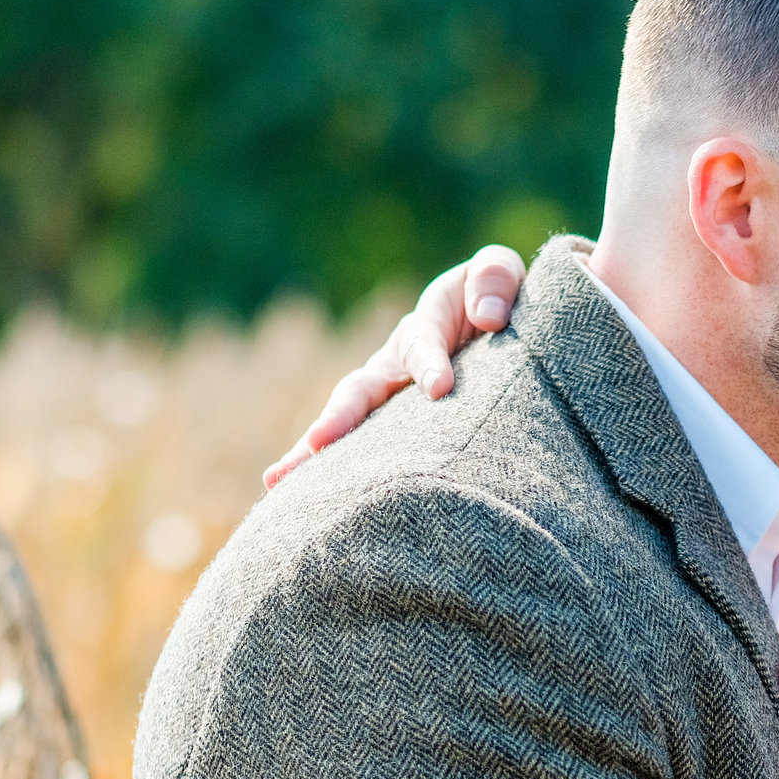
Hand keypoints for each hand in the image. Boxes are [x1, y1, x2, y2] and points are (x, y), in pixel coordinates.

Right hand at [262, 243, 527, 488]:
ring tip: (279, 481)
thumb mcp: (499, 275)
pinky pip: (359, 455)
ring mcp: (388, 402)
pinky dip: (330, 477)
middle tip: (319, 441)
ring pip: (347, 427)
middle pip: (359, 390)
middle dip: (339, 416)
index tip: (440, 388)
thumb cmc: (498, 300)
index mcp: (424, 326)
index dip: (428, 363)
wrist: (497, 328)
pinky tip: (294, 504)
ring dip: (313, 453)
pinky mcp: (394, 432)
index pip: (423, 344)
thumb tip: (487, 315)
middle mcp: (393, 366)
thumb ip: (494, 279)